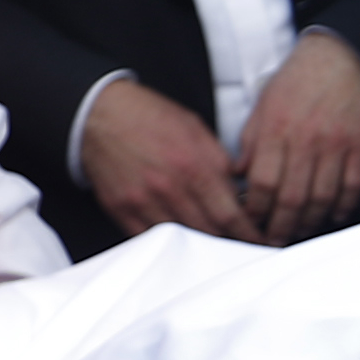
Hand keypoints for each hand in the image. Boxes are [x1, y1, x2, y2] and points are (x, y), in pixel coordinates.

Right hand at [76, 75, 260, 242]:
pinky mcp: (123, 210)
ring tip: (215, 245)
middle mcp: (169, 187)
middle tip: (242, 246)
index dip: (248, 233)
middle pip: (209, 232)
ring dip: (203, 245)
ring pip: (182, 239)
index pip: (231, 214)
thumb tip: (240, 189)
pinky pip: (150, 239)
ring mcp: (144, 201)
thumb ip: (221, 162)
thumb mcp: (197, 130)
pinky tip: (181, 240)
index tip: (257, 239)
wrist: (101, 113)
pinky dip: (169, 243)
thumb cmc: (148, 117)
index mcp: (193, 165)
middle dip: (230, 242)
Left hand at [233, 29, 359, 242]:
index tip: (250, 223)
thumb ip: (250, 142)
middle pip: (292, 197)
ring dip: (310, 222)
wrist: (340, 59)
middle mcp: (305, 140)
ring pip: (322, 197)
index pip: (263, 182)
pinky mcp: (359, 146)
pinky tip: (334, 216)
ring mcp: (335, 145)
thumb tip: (237, 177)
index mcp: (277, 129)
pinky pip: (353, 186)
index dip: (256, 210)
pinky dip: (344, 207)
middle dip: (280, 227)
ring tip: (300, 232)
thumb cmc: (297, 82)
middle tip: (273, 241)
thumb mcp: (263, 106)